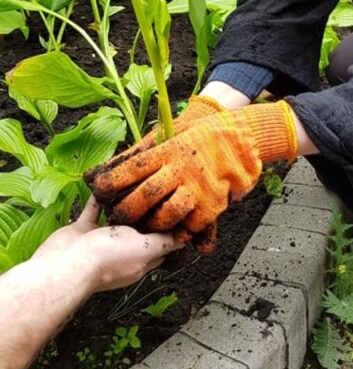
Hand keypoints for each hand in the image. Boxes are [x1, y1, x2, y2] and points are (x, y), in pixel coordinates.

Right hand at [33, 197, 182, 292]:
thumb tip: (185, 240)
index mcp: (140, 259)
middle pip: (139, 228)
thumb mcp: (145, 249)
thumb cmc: (107, 259)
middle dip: (147, 211)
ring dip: (124, 202)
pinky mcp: (84, 231)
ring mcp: (101, 241)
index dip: (170, 229)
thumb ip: (164, 243)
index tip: (179, 208)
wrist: (65, 265)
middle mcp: (122, 250)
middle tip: (159, 187)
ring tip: (135, 181)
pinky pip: (94, 210)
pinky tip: (107, 182)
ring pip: (116, 218)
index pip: (161, 244)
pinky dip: (99, 198)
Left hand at [84, 102, 297, 252]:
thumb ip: (145, 151)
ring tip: (144, 228)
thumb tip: (115, 164)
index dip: (112, 181)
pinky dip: (181, 232)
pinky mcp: (212, 204)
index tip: (96, 189)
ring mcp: (197, 188)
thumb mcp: (171, 135)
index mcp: (168, 152)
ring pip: (167, 214)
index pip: (132, 168)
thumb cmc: (199, 134)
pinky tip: (172, 234)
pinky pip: (191, 225)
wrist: (240, 138)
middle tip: (116, 218)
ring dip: (153, 224)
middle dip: (127, 211)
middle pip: (146, 195)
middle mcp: (180, 170)